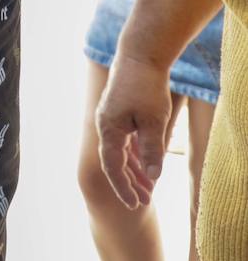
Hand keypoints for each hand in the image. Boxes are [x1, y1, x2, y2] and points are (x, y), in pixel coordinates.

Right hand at [96, 49, 172, 207]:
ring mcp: (111, 119)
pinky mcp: (119, 113)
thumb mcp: (154, 122)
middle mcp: (105, 126)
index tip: (136, 204)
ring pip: (121, 152)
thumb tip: (153, 177)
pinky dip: (134, 154)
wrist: (140, 56)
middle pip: (115, 162)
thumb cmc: (146, 87)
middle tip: (145, 202)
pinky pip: (124, 141)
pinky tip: (145, 164)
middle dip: (130, 183)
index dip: (124, 187)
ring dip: (134, 170)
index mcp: (109, 130)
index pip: (113, 166)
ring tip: (148, 188)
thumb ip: (152, 150)